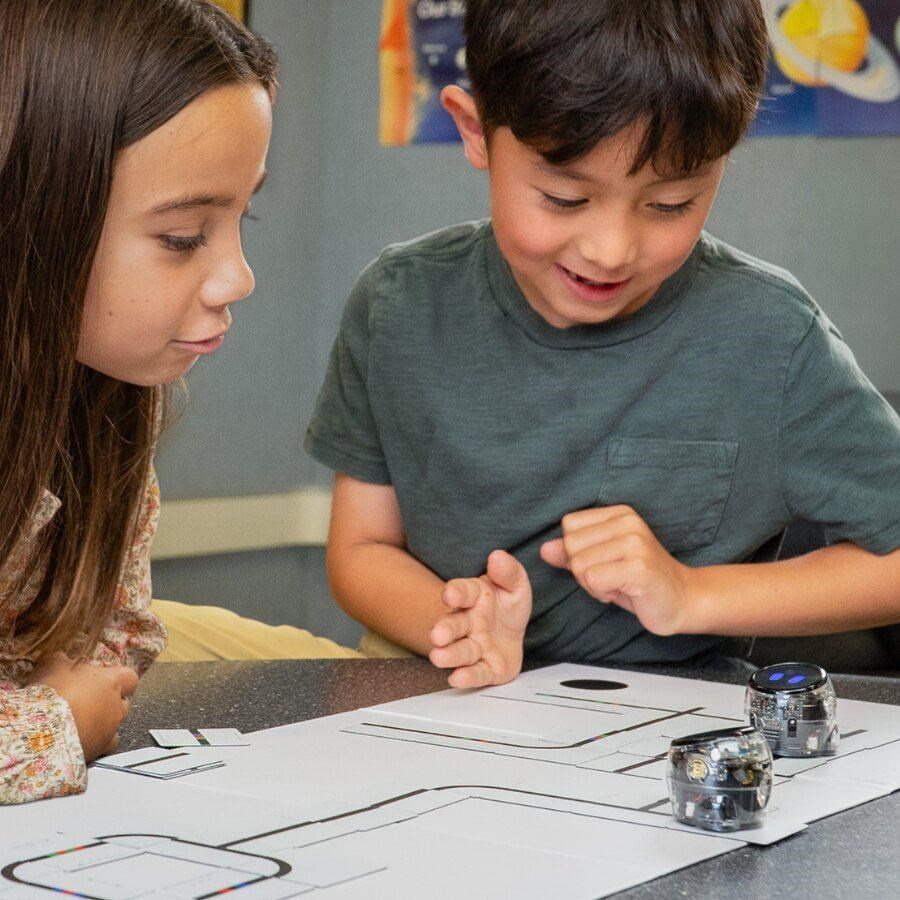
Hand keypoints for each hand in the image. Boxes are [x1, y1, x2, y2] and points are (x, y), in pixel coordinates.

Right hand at [26, 652, 138, 760]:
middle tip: (90, 702)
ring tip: (85, 723)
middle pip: (124, 702)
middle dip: (111, 701)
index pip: (130, 677)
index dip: (120, 679)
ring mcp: (111, 728)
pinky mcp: (101, 749)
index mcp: (111, 682)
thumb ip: (62, 661)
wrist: (44, 731)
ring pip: (117, 724)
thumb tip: (61, 657)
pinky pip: (107, 746)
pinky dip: (99, 742)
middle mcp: (117, 705)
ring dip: (106, 723)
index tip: (106, 680)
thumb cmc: (54, 692)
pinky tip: (84, 740)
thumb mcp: (53, 667)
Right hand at [429, 550, 531, 688]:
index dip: (455, 593)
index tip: (450, 596)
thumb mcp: (515, 584)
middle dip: (445, 630)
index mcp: (474, 597)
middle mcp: (469, 622)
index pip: (462, 592)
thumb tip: (498, 556)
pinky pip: (477, 672)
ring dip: (450, 655)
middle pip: (454, 625)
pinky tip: (457, 678)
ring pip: (462, 650)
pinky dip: (467, 676)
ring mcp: (476, 646)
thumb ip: (508, 572)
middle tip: (437, 635)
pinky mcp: (486, 669)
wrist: (510, 633)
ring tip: (438, 657)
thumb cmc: (507, 605)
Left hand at [540, 505, 695, 635]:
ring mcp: (635, 543)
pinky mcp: (638, 567)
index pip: (569, 526)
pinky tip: (624, 592)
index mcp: (619, 514)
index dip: (576, 552)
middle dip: (583, 572)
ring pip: (580, 565)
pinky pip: (594, 580)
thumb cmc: (638, 581)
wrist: (683, 600)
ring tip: (619, 584)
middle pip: (571, 546)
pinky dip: (602, 593)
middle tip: (611, 578)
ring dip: (593, 585)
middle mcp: (627, 522)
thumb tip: (544, 549)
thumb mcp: (602, 561)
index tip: (603, 563)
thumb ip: (572, 553)